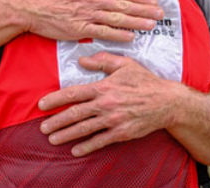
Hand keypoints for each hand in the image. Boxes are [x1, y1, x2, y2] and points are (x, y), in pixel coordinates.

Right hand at [0, 0, 163, 41]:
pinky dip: (118, 34)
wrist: (30, 6)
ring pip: (117, 18)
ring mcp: (86, 14)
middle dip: (144, 9)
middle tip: (160, 13)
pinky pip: (103, 31)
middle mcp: (93, 0)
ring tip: (152, 25)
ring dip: (136, 21)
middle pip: (124, 4)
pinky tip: (130, 36)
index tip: (153, 1)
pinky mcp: (79, 29)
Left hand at [38, 52, 181, 156]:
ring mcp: (113, 120)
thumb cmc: (145, 81)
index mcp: (103, 86)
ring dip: (66, 135)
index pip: (74, 93)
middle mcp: (105, 104)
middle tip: (42, 127)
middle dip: (56, 121)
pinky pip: (100, 141)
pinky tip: (75, 150)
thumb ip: (102, 60)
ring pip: (84, 129)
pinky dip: (87, 147)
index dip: (55, 99)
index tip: (42, 104)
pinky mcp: (122, 132)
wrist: (167, 102)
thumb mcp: (124, 64)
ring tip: (52, 139)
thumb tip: (81, 60)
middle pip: (75, 114)